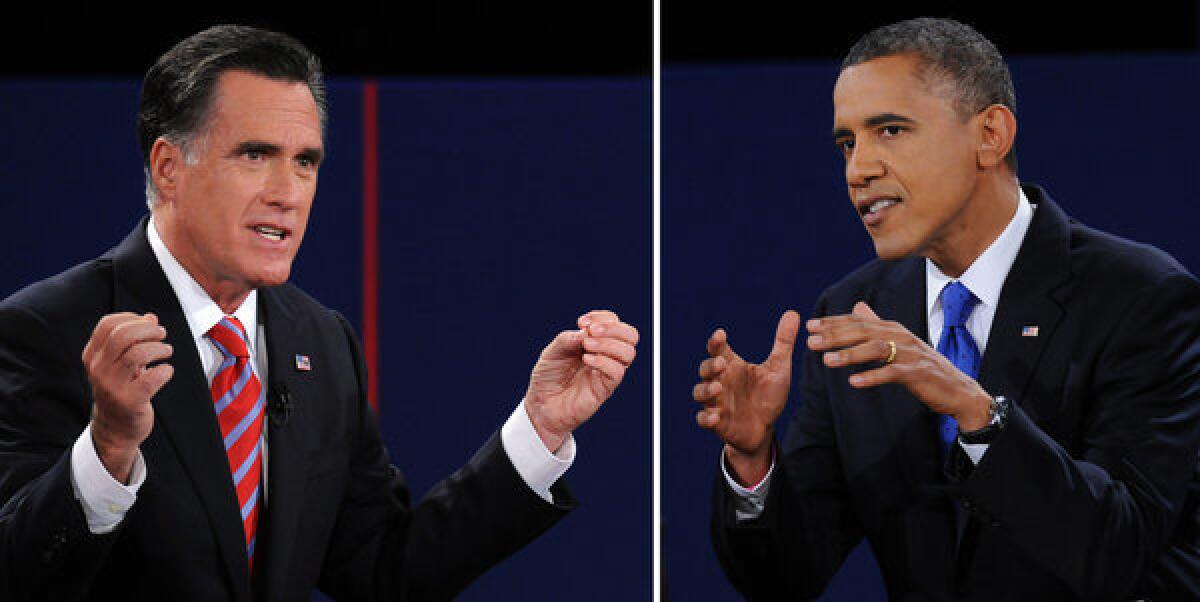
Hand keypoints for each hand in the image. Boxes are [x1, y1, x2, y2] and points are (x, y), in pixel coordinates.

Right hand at [82, 312, 173, 482]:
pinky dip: (165, 370)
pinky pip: (152, 378)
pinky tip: (166, 371)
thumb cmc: (121, 390)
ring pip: (138, 353)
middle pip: (122, 335)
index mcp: (92, 357)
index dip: (132, 318)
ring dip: (159, 348)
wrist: (116, 429)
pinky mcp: (130, 401)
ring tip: (166, 351)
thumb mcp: (120, 363)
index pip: (107, 325)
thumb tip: (150, 317)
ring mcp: (112, 386)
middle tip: (162, 334)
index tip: (148, 323)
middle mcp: (98, 370)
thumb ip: (133, 340)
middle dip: (148, 330)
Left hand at [525, 310, 638, 451]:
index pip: (614, 322)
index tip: (581, 323)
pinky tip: (586, 360)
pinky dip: (603, 361)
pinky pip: (617, 372)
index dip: (602, 317)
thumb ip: (568, 339)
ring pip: (628, 353)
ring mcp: (606, 372)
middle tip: (591, 331)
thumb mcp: (552, 352)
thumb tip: (588, 331)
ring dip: (608, 344)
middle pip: (630, 336)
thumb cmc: (548, 377)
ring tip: (586, 346)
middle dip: (613, 328)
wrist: (541, 405)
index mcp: (596, 342)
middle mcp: (606, 356)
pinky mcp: (605, 389)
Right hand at [693, 311, 799, 484]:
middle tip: (722, 364)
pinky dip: (706, 418)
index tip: (721, 334)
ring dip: (705, 389)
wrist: (764, 428)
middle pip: (705, 369)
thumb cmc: (767, 396)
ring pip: (699, 392)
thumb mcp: (778, 369)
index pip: (718, 349)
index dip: (715, 342)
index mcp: (732, 366)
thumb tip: (793, 313)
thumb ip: (783, 342)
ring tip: (718, 388)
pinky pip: (703, 419)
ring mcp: (716, 402)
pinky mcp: (716, 422)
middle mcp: (720, 381)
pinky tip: (715, 416)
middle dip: (710, 366)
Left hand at [808, 302, 991, 429]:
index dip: (834, 323)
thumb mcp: (898, 343)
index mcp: (893, 329)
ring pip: (876, 349)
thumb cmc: (924, 367)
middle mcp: (901, 336)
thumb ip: (876, 326)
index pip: (858, 322)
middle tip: (811, 342)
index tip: (810, 326)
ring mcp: (911, 353)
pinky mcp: (918, 372)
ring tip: (827, 361)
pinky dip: (872, 376)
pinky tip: (854, 382)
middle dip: (835, 336)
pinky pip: (892, 372)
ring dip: (850, 354)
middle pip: (863, 331)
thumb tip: (857, 306)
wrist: (957, 390)